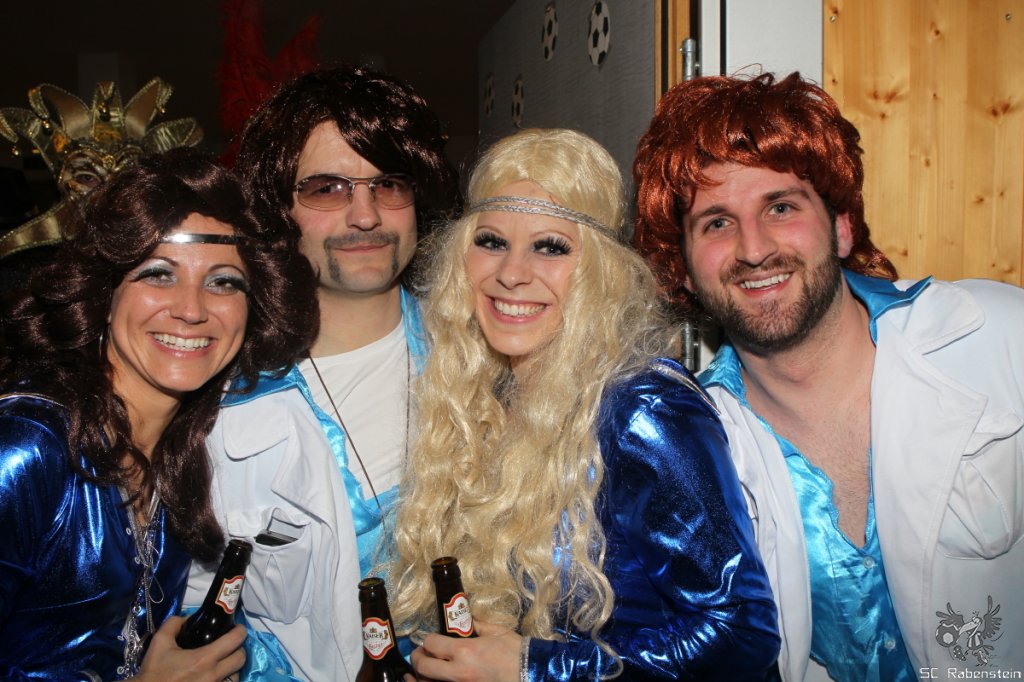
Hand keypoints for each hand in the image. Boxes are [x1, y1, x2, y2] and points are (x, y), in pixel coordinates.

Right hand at [131, 615, 246, 681]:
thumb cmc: (154, 671)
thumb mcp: (160, 642)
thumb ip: (174, 624)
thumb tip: (187, 617)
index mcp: (204, 659)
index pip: (235, 641)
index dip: (240, 631)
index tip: (237, 628)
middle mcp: (214, 675)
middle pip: (241, 659)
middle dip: (239, 649)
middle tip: (231, 645)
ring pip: (236, 676)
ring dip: (233, 667)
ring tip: (224, 662)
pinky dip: (226, 680)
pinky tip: (216, 676)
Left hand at [411, 620, 521, 681]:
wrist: (532, 673)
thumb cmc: (517, 653)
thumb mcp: (498, 632)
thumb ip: (478, 625)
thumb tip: (468, 620)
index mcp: (465, 651)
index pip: (433, 644)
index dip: (427, 640)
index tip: (428, 639)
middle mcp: (458, 672)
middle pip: (425, 667)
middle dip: (418, 659)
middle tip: (419, 654)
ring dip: (418, 679)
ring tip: (414, 674)